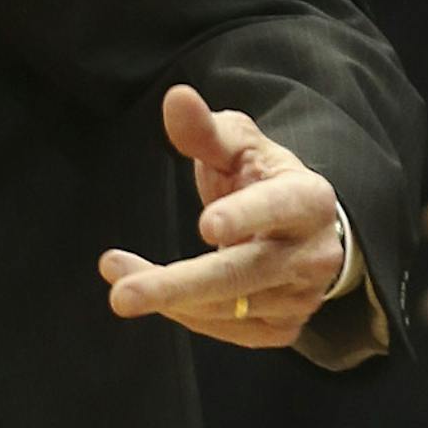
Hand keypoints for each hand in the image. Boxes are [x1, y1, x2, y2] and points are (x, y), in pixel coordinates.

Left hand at [100, 84, 346, 346]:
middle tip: (122, 295)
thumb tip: (176, 97)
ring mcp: (302, 296)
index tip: (205, 225)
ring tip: (114, 278)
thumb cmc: (260, 175)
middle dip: (180, 285)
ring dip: (168, 297)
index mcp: (309, 198)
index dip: (244, 216)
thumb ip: (204, 128)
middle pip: (244, 273)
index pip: (279, 207)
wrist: (304, 228)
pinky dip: (184, 315)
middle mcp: (313, 254)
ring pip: (229, 307)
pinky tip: (149, 293)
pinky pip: (228, 329)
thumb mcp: (237, 143)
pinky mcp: (284, 326)